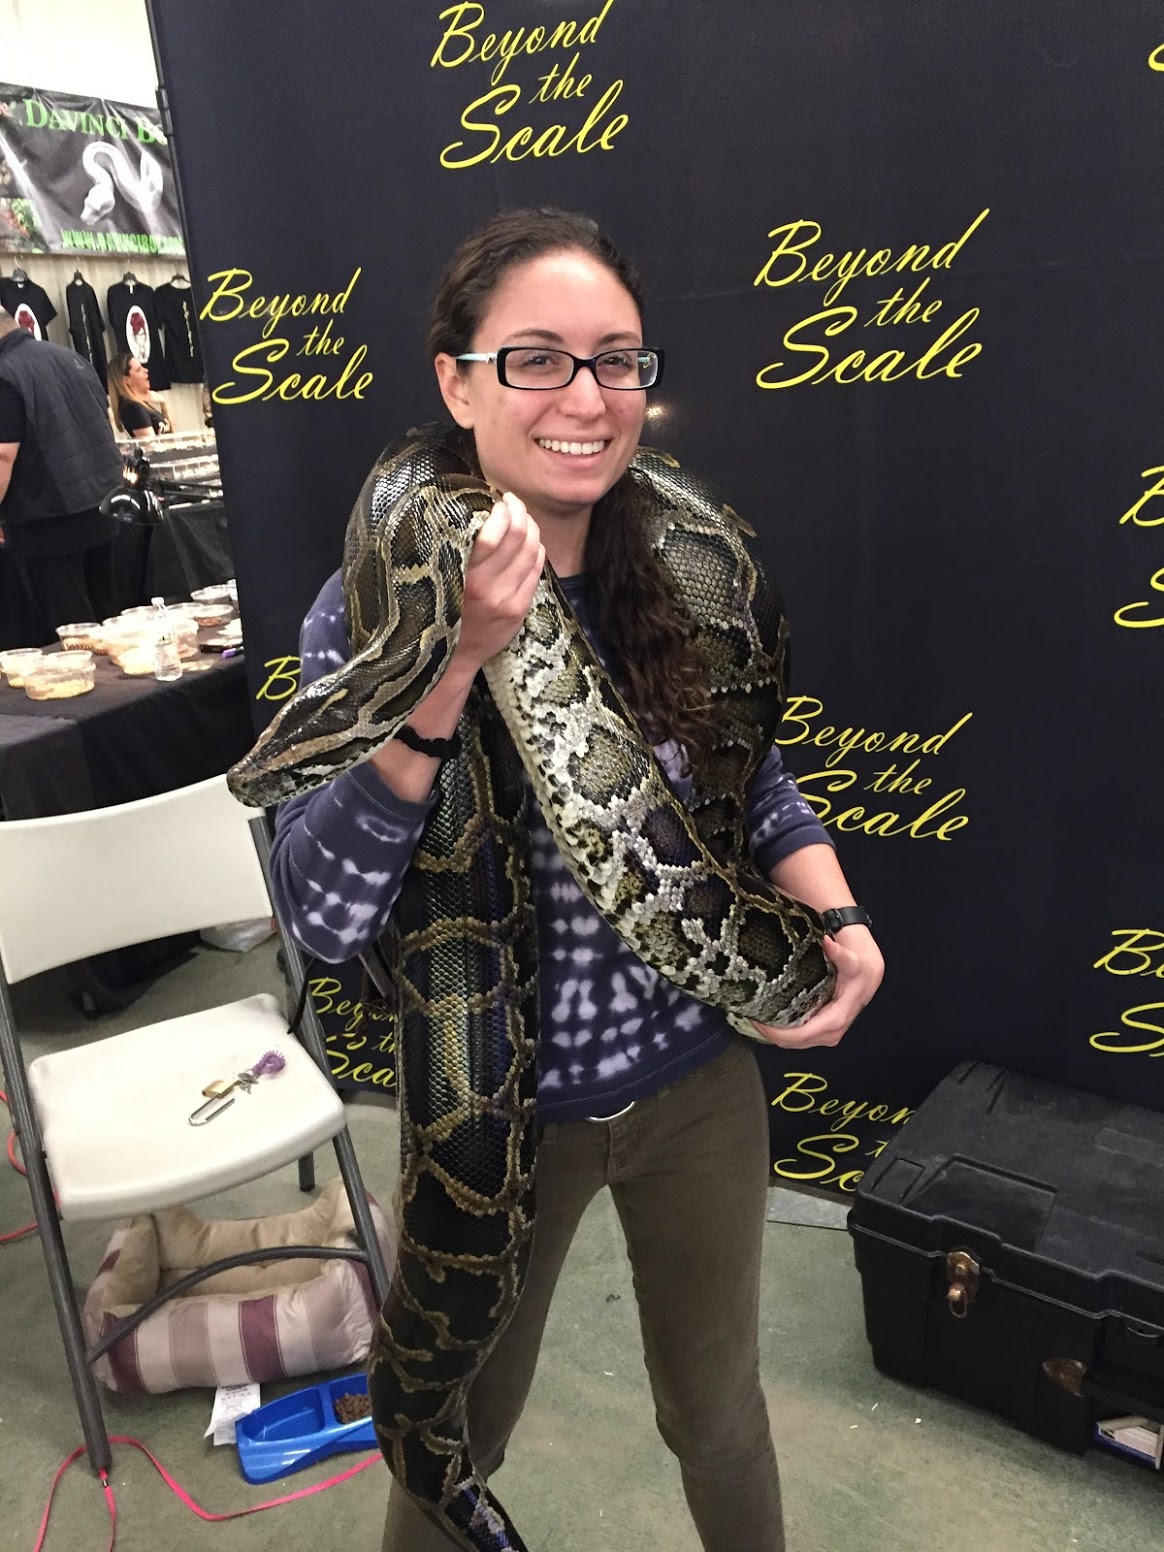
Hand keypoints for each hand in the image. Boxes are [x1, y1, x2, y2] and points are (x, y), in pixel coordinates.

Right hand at [450, 492, 544, 679]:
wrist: (452, 658)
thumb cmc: (441, 610)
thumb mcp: (440, 578)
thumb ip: (458, 551)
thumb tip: (476, 511)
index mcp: (462, 576)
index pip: (492, 534)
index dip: (501, 510)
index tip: (496, 499)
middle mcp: (487, 588)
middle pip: (518, 536)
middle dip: (519, 511)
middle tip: (512, 502)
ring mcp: (507, 600)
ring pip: (532, 550)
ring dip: (530, 528)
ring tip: (521, 519)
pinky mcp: (519, 610)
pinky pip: (537, 569)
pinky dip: (537, 550)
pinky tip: (529, 543)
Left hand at [749, 925, 883, 1048]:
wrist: (866, 975)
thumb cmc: (858, 969)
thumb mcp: (851, 960)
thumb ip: (839, 953)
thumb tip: (828, 943)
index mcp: (835, 1020)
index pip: (800, 1035)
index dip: (775, 1031)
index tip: (757, 1018)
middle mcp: (830, 1033)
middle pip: (792, 1043)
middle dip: (769, 1032)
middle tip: (750, 1013)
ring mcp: (824, 1035)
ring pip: (792, 1043)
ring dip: (773, 1033)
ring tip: (755, 1014)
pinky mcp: (819, 1032)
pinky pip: (796, 1038)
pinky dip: (781, 1031)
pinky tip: (768, 1018)